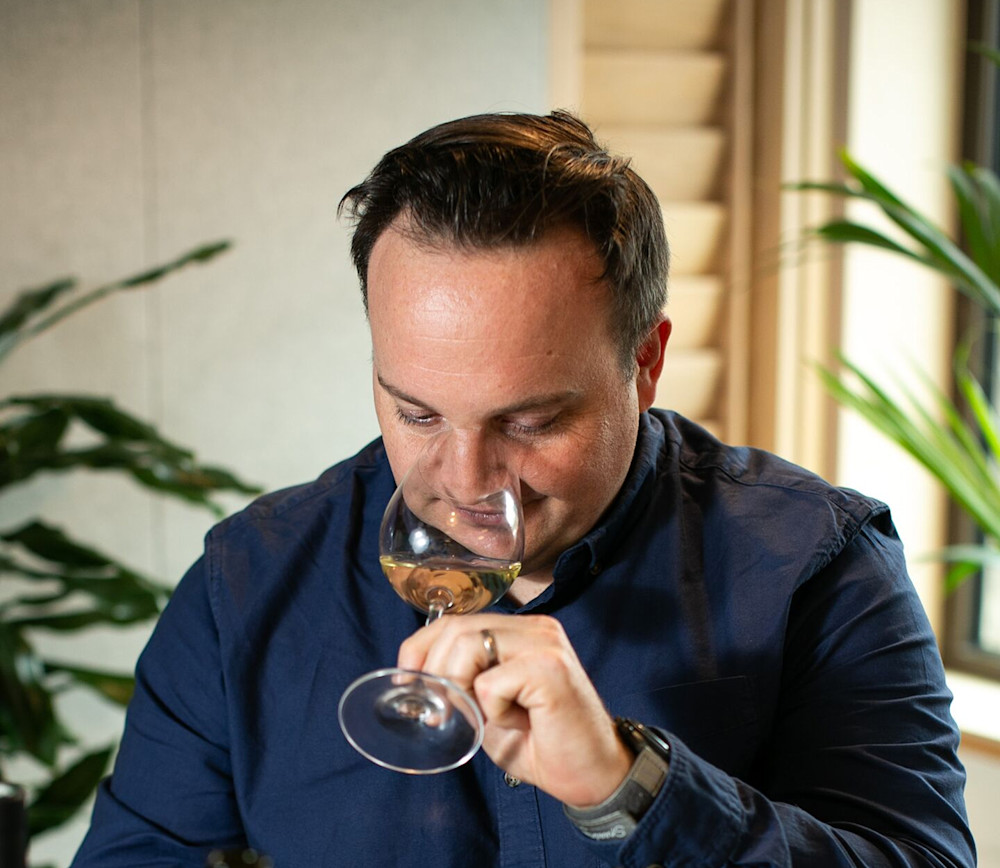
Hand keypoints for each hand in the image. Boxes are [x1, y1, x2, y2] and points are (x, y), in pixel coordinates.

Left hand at [397, 613, 632, 806]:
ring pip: (467, 646)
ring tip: (487, 717)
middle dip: (436, 674)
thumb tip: (417, 679)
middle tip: (445, 713)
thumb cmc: (543, 743)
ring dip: (462, 690)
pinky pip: (491, 683)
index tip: (409, 680)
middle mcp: (535, 627)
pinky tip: (520, 722)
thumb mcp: (489, 707)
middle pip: (455, 630)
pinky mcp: (549, 668)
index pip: (454, 621)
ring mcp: (544, 643)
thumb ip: (463, 683)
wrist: (593, 776)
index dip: (420, 648)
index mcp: (521, 631)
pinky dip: (493, 711)